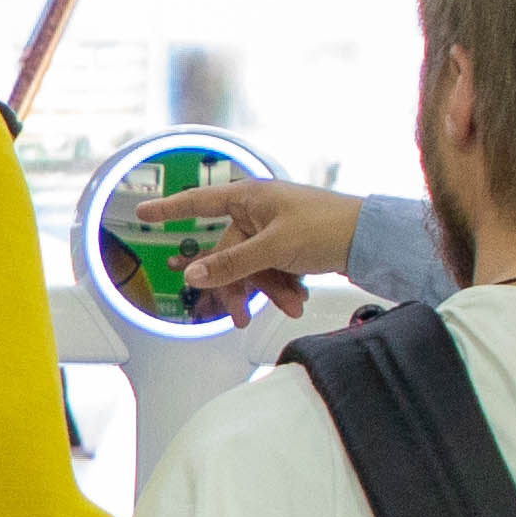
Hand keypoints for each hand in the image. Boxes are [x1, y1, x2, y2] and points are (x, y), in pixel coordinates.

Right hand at [122, 170, 366, 308]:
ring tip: (290, 308)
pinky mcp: (290, 247)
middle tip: (238, 318)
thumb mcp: (273, 248)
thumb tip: (193, 275)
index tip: (142, 211)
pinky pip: (272, 271)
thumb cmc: (326, 227)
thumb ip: (231, 263)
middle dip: (239, 286)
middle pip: (228, 253)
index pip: (199, 201)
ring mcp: (274, 229)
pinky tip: (299, 299)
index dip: (169, 208)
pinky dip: (283, 288)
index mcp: (250, 197)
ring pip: (252, 267)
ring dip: (268, 292)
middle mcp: (258, 211)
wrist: (373, 240)